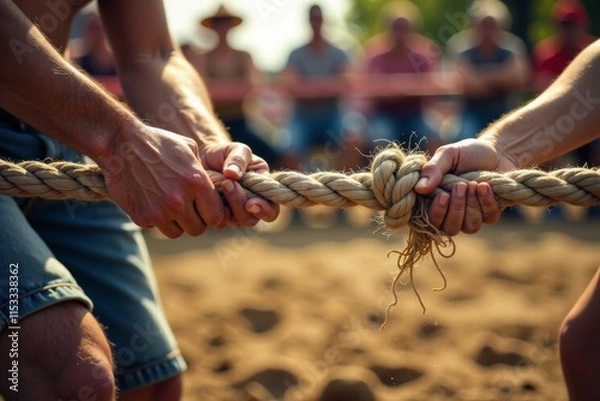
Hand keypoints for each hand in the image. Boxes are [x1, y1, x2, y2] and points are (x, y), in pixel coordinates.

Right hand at [98, 125, 225, 237]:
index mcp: (196, 183)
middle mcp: (179, 201)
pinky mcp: (141, 217)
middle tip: (188, 208)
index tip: (206, 207)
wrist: (121, 143)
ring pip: (177, 232)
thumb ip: (204, 174)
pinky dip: (155, 219)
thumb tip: (217, 190)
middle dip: (195, 220)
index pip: (217, 217)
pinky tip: (151, 201)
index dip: (213, 213)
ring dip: (176, 223)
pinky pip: (156, 227)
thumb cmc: (159, 142)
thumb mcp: (190, 149)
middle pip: (198, 229)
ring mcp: (159, 211)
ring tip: (169, 205)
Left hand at [199, 142, 279, 226]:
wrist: (204, 157)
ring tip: (221, 183)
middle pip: (251, 219)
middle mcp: (251, 205)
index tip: (250, 203)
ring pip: (234, 221)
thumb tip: (232, 174)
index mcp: (264, 191)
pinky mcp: (217, 215)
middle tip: (228, 184)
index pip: (271, 210)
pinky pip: (217, 219)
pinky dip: (213, 205)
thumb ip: (239, 159)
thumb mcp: (237, 150)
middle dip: (240, 204)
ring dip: (227, 204)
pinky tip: (210, 190)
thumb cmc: (226, 153)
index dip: (264, 210)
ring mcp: (233, 213)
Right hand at [414, 138, 516, 234]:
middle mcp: (450, 212)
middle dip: (457, 208)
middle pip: (449, 228)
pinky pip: (488, 218)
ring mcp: (471, 216)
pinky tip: (485, 186)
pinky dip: (486, 202)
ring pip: (469, 226)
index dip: (436, 213)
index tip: (443, 195)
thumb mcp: (448, 154)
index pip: (429, 220)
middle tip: (461, 185)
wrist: (497, 151)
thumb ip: (432, 169)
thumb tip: (419, 189)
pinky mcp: (489, 214)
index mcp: (434, 200)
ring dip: (472, 205)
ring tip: (474, 184)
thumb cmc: (467, 152)